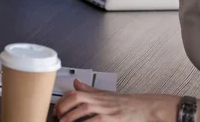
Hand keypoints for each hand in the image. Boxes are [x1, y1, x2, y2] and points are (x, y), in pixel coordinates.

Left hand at [54, 79, 178, 121]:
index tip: (56, 110)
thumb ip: (88, 90)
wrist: (143, 108)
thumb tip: (75, 82)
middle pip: (75, 98)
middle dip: (63, 107)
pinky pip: (95, 121)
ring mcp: (105, 109)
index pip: (73, 93)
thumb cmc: (123, 102)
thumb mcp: (104, 94)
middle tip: (58, 117)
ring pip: (83, 110)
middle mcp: (98, 100)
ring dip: (71, 117)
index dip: (62, 101)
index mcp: (95, 95)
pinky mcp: (112, 119)